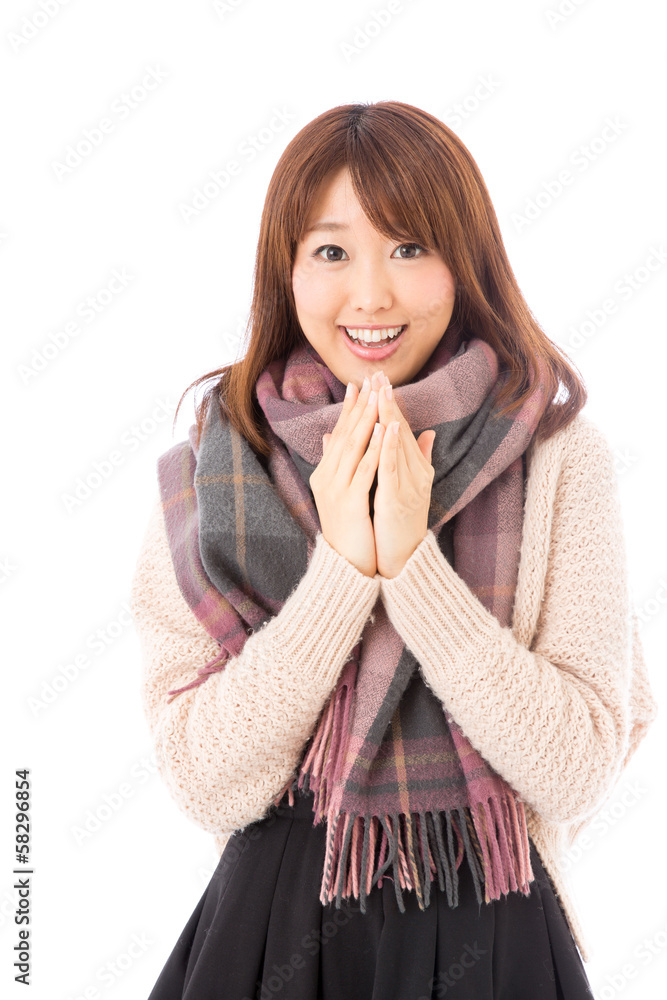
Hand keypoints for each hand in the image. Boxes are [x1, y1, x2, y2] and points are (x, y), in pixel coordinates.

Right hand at [309, 374, 383, 576]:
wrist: (343, 565)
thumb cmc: (347, 531)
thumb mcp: (339, 492)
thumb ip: (335, 463)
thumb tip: (331, 435)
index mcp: (325, 474)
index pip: (339, 435)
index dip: (350, 409)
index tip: (359, 385)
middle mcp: (326, 478)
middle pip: (346, 435)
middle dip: (359, 406)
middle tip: (369, 380)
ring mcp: (335, 490)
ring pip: (354, 447)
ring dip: (367, 420)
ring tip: (377, 396)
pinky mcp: (349, 503)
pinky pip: (365, 470)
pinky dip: (375, 448)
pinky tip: (385, 430)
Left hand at [371, 372, 435, 577]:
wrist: (405, 559)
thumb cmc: (403, 524)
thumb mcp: (410, 487)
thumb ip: (419, 459)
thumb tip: (428, 433)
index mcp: (415, 469)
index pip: (401, 430)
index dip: (391, 404)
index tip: (379, 380)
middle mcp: (416, 473)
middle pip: (401, 432)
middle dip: (389, 402)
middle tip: (379, 375)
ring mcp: (410, 485)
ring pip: (399, 444)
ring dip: (390, 416)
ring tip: (382, 392)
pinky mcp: (399, 498)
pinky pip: (393, 468)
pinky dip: (390, 446)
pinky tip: (387, 427)